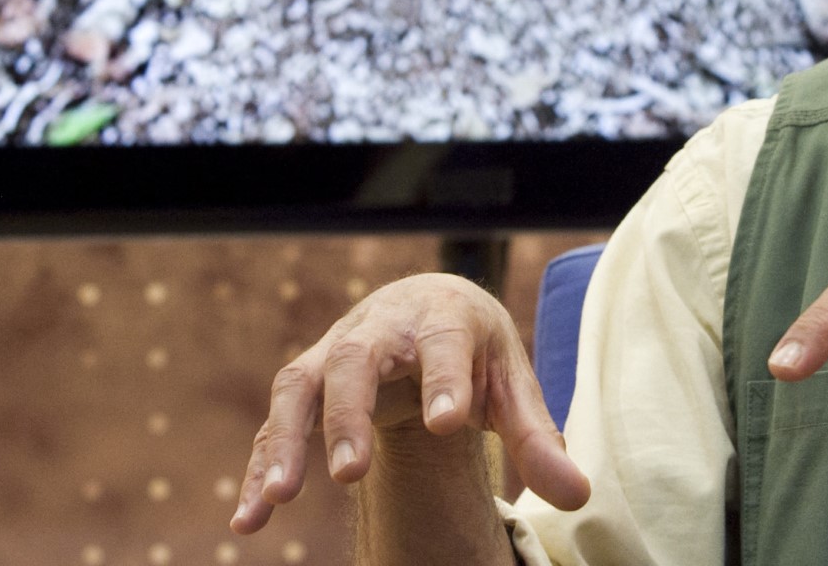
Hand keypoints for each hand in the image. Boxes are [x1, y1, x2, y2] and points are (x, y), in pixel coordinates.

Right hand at [231, 272, 590, 533]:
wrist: (427, 306)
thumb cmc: (475, 350)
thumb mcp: (510, 383)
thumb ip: (537, 438)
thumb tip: (578, 496)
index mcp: (442, 319)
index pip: (443, 344)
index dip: (445, 380)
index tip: (449, 423)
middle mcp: (380, 328)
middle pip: (356, 360)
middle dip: (349, 413)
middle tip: (352, 473)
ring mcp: (334, 352)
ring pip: (300, 386)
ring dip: (284, 440)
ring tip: (280, 497)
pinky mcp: (307, 383)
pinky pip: (273, 423)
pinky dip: (259, 466)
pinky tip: (248, 521)